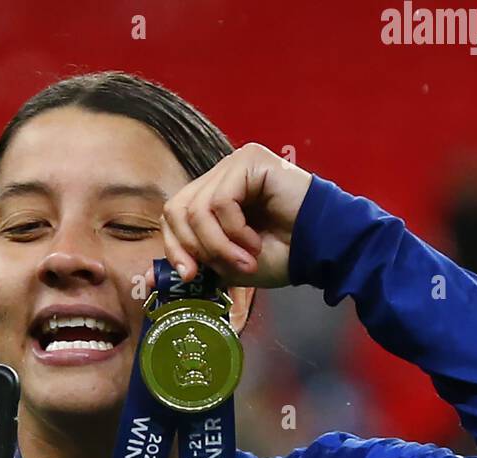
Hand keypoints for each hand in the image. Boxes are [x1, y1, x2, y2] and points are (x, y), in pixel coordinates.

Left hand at [147, 143, 312, 290]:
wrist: (321, 250)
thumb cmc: (283, 256)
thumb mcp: (228, 265)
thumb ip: (197, 263)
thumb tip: (155, 278)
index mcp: (214, 196)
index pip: (173, 215)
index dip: (174, 247)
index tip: (190, 276)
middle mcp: (220, 175)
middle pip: (176, 209)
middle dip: (193, 248)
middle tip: (221, 269)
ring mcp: (234, 165)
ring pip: (197, 209)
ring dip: (219, 245)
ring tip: (246, 260)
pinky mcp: (249, 160)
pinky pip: (221, 201)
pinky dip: (234, 231)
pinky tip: (255, 241)